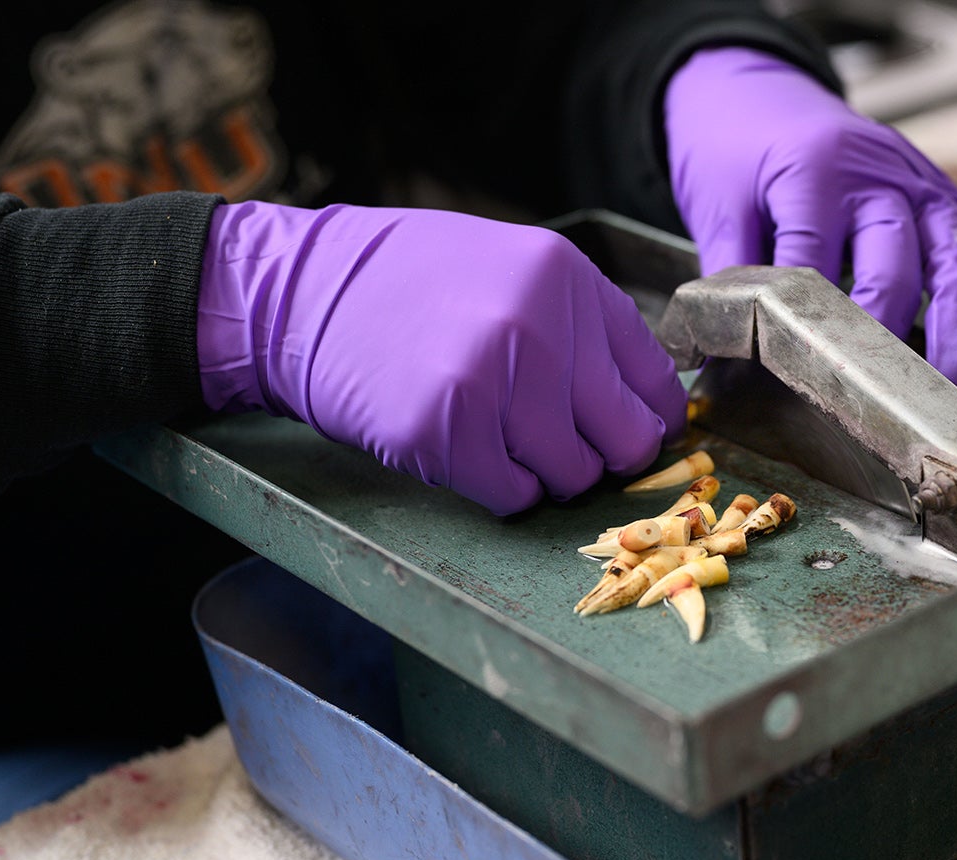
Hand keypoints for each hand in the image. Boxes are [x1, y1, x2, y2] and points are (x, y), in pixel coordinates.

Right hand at [195, 202, 687, 515]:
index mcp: (568, 279)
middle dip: (600, 454)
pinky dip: (500, 487)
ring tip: (498, 435)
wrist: (300, 294)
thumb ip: (581, 323)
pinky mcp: (443, 433)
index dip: (646, 419)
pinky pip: (513, 495)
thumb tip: (646, 396)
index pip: (656, 384)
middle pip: (626, 440)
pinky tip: (468, 449)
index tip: (623, 429)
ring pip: (572, 476)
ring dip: (544, 472)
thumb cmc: (411, 284)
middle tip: (560, 444)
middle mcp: (540, 327)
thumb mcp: (512, 268)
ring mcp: (492, 381)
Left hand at [663, 46, 956, 389]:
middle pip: (893, 259)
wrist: (757, 92)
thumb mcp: (716, 206)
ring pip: (951, 249)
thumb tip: (724, 351)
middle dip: (892, 327)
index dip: (812, 320)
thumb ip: (729, 277)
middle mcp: (872, 172)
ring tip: (955, 373)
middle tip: (888, 386)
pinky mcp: (934, 184)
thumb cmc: (735, 150)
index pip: (816, 259)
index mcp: (811, 173)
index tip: (810, 371)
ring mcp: (911, 176)